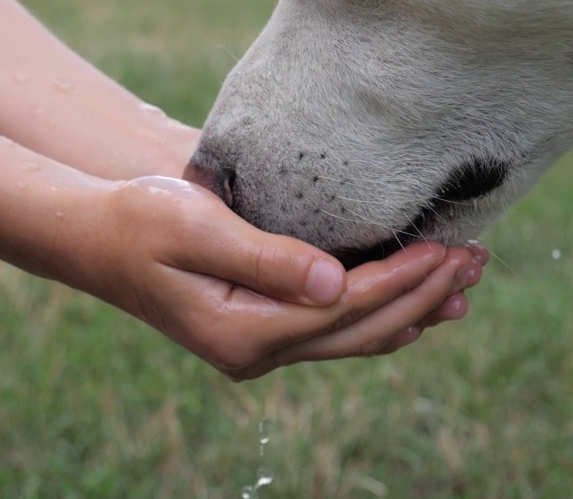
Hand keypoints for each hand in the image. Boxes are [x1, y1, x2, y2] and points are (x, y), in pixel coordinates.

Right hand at [75, 176, 485, 380]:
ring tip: (465, 278)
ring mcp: (261, 346)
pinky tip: (419, 300)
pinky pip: (337, 330)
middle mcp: (256, 352)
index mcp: (242, 333)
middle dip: (424, 296)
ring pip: (356, 337)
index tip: (447, 247)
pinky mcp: (264, 329)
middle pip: (362, 331)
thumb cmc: (140, 220)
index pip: (345, 309)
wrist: (97, 237)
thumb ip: (266, 257)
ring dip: (414, 307)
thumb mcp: (196, 229)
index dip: (402, 279)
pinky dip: (383, 313)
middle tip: (475, 258)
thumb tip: (337, 284)